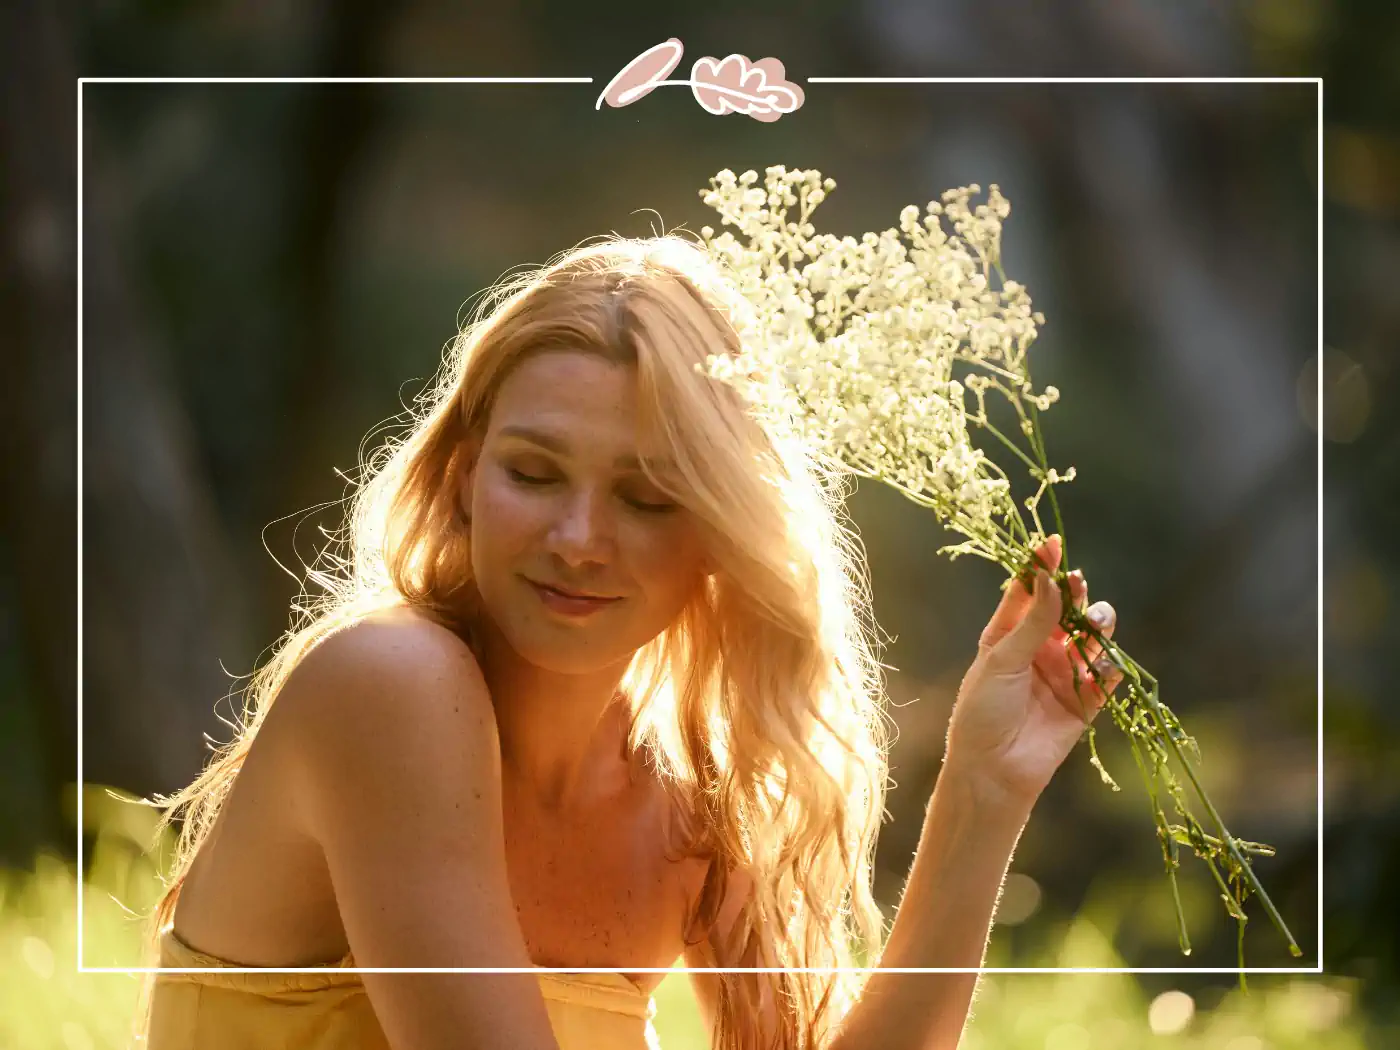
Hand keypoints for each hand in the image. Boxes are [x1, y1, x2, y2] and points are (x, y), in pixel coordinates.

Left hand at [943, 535, 1125, 806]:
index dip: (1040, 568)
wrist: (992, 769)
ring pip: (1091, 639)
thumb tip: (1050, 579)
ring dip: (1097, 625)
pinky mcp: (1083, 702)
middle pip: (1065, 611)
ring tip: (1097, 621)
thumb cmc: (982, 710)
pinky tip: (1105, 663)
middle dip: (1074, 595)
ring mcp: (1062, 674)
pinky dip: (1110, 666)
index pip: (1028, 592)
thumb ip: (1032, 623)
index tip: (1053, 544)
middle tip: (1077, 584)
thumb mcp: (1001, 660)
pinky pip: (1105, 677)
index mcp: (1007, 634)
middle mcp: (1038, 650)